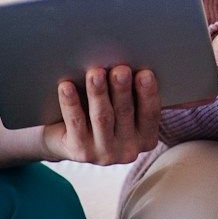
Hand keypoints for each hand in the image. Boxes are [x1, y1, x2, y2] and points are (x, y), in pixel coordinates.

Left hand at [42, 64, 160, 164]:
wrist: (68, 140)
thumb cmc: (104, 115)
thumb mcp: (123, 109)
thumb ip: (131, 93)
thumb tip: (129, 65)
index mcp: (145, 137)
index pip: (150, 114)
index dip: (148, 93)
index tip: (145, 73)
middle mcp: (127, 149)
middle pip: (125, 113)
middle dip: (122, 89)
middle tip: (120, 70)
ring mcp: (103, 153)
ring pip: (101, 118)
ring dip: (99, 93)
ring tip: (95, 74)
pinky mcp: (79, 151)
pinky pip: (75, 123)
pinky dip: (71, 103)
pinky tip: (67, 86)